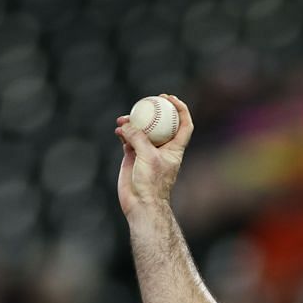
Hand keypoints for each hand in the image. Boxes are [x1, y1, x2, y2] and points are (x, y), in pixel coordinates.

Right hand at [115, 94, 193, 217]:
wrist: (140, 204)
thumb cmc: (151, 184)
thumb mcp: (148, 156)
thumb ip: (139, 138)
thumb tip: (127, 125)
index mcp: (174, 149)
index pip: (184, 125)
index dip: (181, 109)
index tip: (170, 98)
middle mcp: (162, 148)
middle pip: (161, 124)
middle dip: (155, 110)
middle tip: (147, 100)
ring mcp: (147, 152)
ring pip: (142, 130)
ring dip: (134, 122)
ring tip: (123, 118)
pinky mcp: (133, 156)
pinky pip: (129, 139)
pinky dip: (124, 133)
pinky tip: (118, 130)